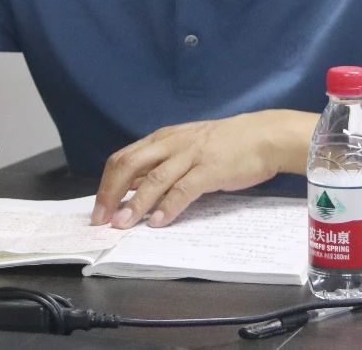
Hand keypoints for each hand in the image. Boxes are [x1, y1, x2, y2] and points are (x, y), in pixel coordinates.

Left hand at [90, 111, 301, 229]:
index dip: (106, 184)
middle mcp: (172, 143)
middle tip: (102, 220)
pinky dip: (168, 207)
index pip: (123, 158)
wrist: (262, 136)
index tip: (98, 209)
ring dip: (135, 204)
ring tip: (122, 224)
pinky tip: (158, 222)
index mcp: (163, 138)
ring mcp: (191, 155)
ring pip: (154, 179)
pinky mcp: (210, 169)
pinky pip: (184, 189)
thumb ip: (161, 164)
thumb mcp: (186, 147)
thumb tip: (134, 188)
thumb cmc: (224, 144)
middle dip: (111, 194)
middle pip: (129, 165)